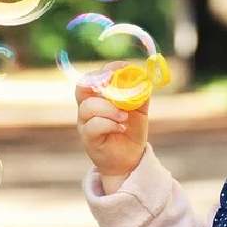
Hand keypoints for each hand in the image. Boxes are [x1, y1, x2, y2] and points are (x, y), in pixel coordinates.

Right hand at [75, 61, 148, 180]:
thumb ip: (140, 92)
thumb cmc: (131, 129)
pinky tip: (121, 127)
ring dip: (109, 108)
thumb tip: (143, 77)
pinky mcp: (88, 138)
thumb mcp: (140, 108)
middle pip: (82, 87)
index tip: (121, 69)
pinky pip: (93, 126)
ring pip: (89, 107)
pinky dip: (109, 124)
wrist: (129, 157)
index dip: (106, 70)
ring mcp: (85, 122)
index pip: (94, 77)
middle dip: (99, 83)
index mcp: (98, 96)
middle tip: (114, 85)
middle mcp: (87, 107)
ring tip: (124, 116)